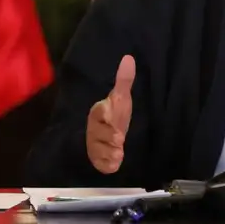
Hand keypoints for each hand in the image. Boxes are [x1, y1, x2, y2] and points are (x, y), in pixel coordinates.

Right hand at [86, 55, 134, 173]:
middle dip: (108, 136)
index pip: (99, 112)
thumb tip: (129, 58)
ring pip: (98, 148)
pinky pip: (100, 162)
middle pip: (98, 132)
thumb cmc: (114, 115)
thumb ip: (124, 80)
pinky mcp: (99, 158)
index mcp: (99, 112)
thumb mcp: (121, 98)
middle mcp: (95, 128)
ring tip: (118, 154)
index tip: (111, 115)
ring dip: (108, 152)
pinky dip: (107, 164)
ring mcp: (95, 144)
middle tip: (119, 139)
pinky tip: (115, 165)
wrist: (108, 136)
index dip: (105, 114)